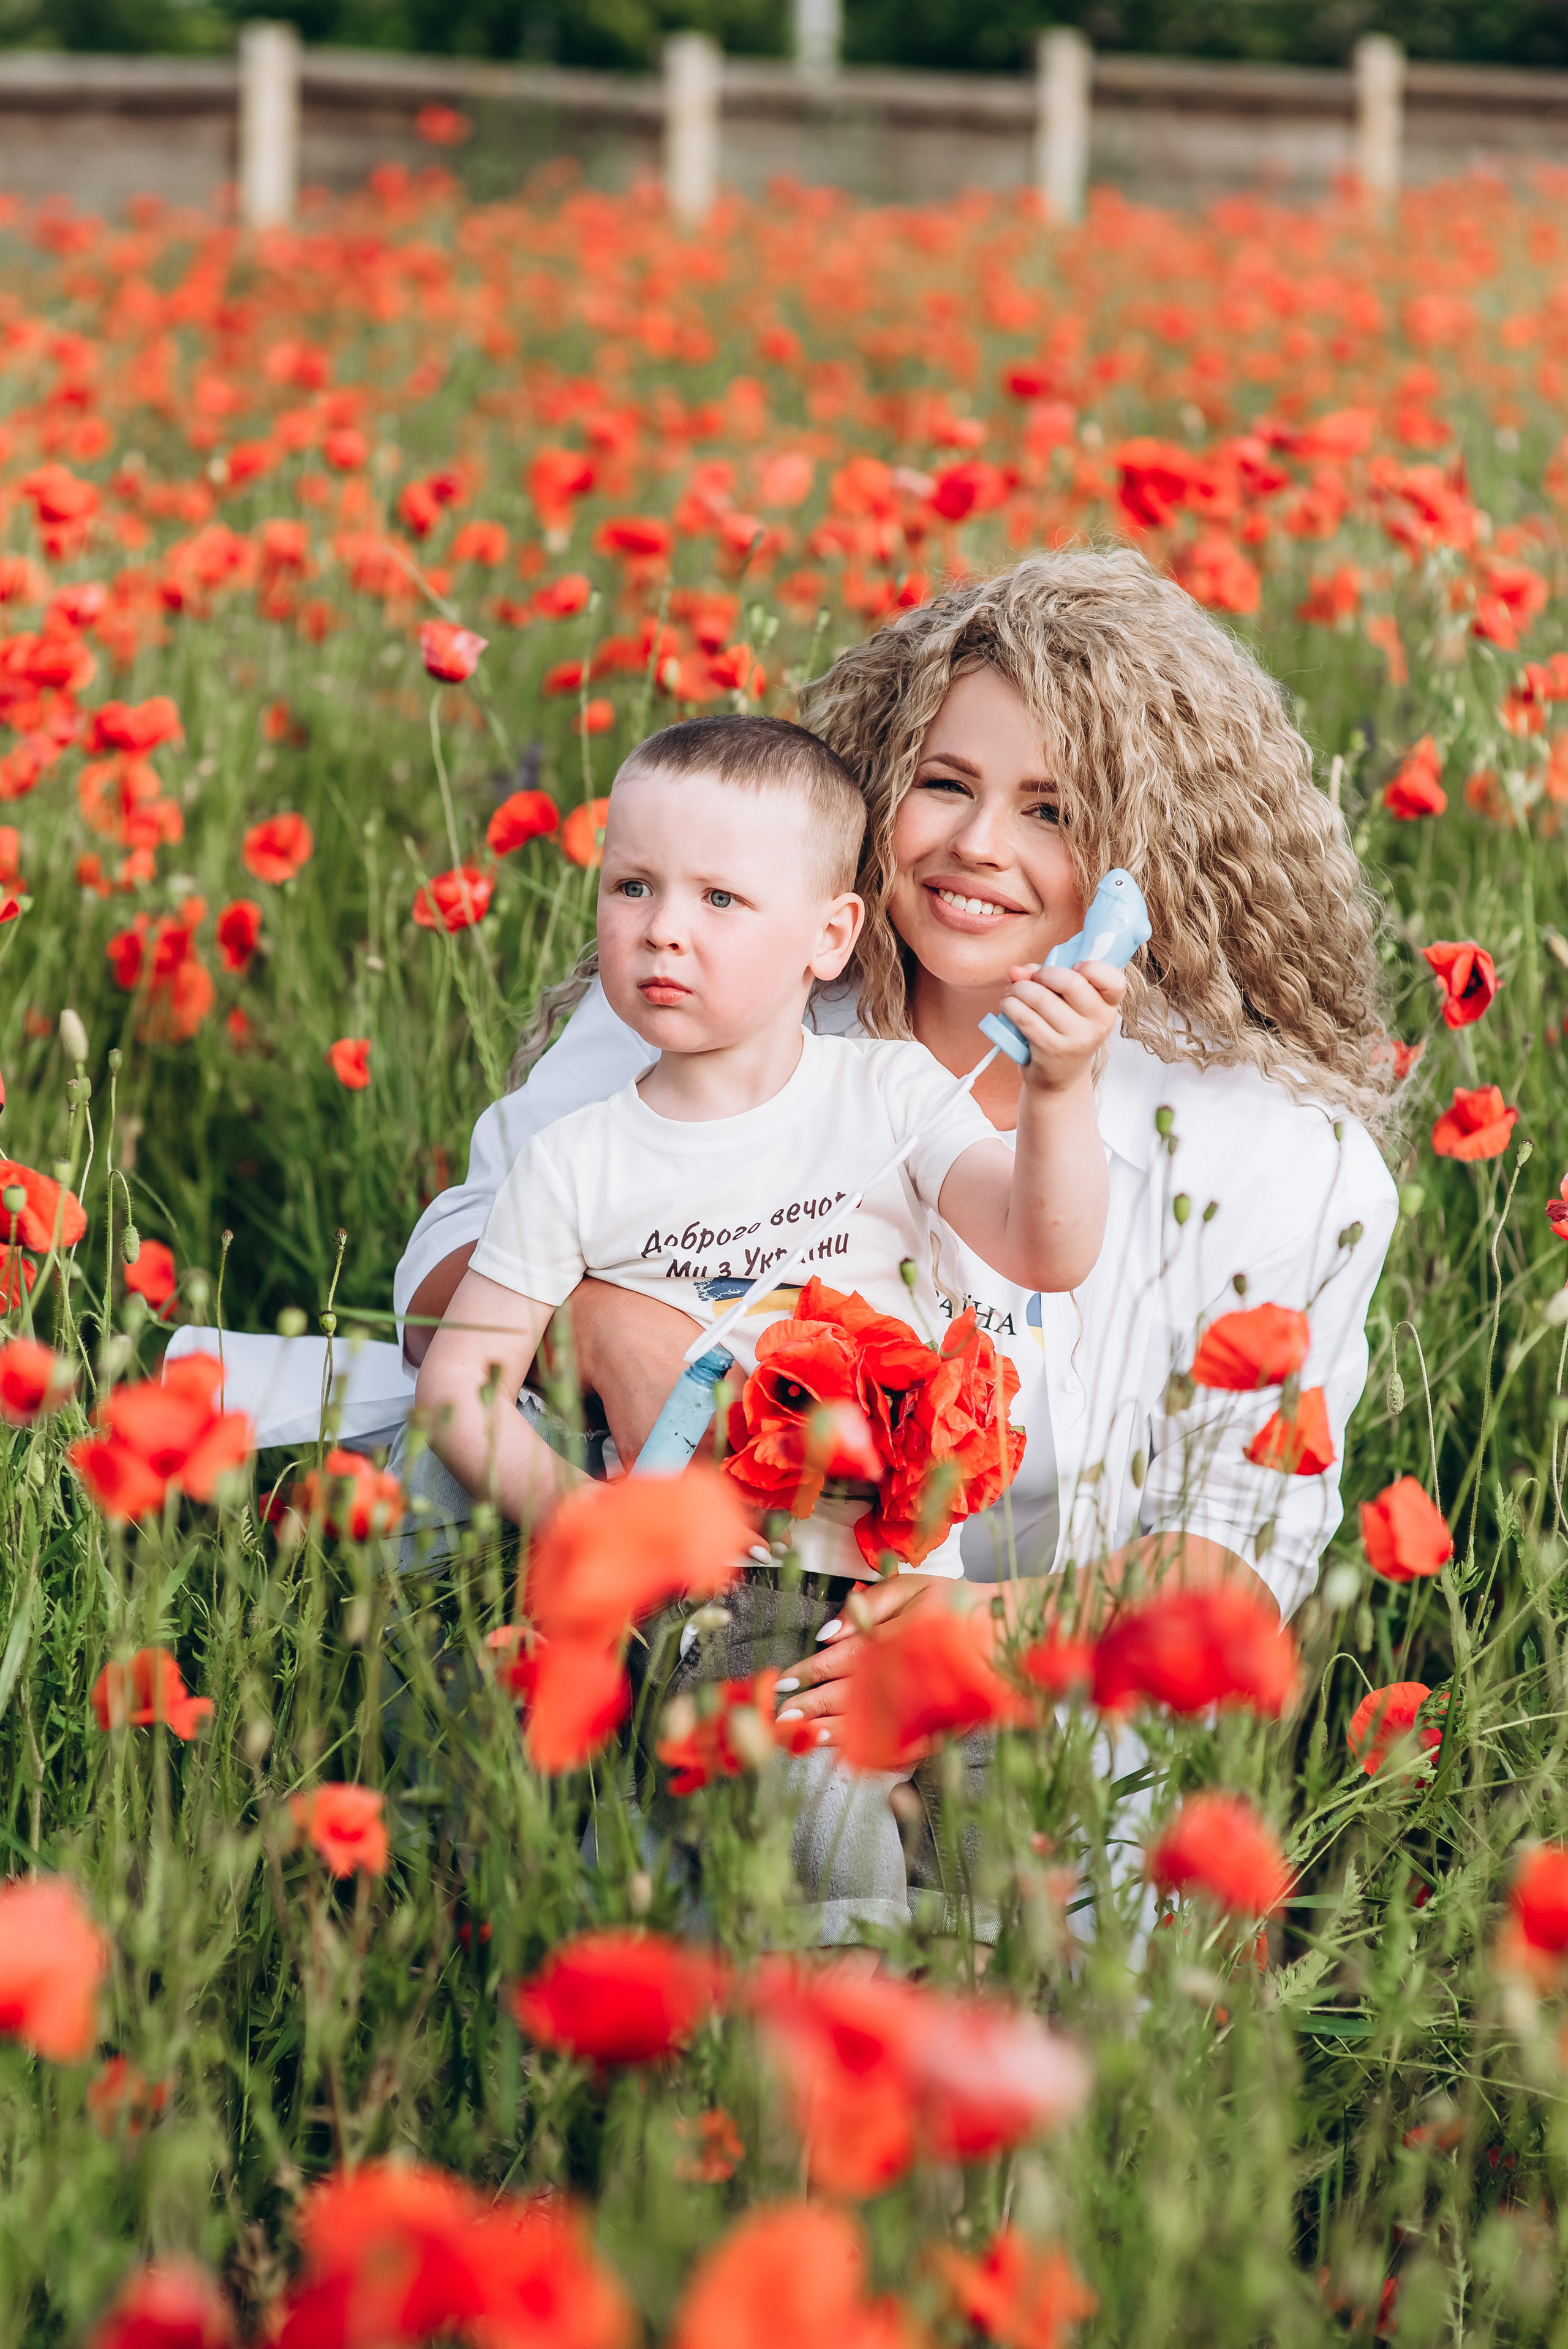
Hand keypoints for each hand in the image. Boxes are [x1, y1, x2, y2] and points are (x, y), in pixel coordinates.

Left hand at [771, 1573, 944, 1742]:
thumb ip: (867, 1605)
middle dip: (812, 1708)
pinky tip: (854, 1754)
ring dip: (835, 1732)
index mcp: (895, 1636)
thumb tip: (827, 1633)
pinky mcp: (942, 1723)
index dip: (810, 1672)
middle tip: (780, 1720)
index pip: (841, 1659)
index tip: (784, 1682)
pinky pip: (904, 1744)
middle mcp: (907, 1672)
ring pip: (871, 1723)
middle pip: (849, 1695)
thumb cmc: (956, 1603)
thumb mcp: (910, 1587)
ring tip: (805, 1737)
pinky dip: (877, 1751)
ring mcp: (924, 1702)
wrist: (1013, 1629)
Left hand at [1000, 959, 1125, 1094]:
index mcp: (1108, 1006)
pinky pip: (1025, 1017)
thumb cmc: (1062, 1029)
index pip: (1114, 980)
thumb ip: (1044, 976)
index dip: (1092, 967)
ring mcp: (1076, 1039)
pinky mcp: (1051, 1049)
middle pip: (1071, 982)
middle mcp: (1098, 1023)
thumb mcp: (1065, 1002)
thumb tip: (1016, 972)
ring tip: (1014, 992)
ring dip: (1019, 989)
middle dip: (1043, 974)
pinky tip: (1009, 1006)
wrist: (1059, 1077)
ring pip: (1041, 998)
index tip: (1074, 967)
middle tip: (1033, 980)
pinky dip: (1010, 1006)